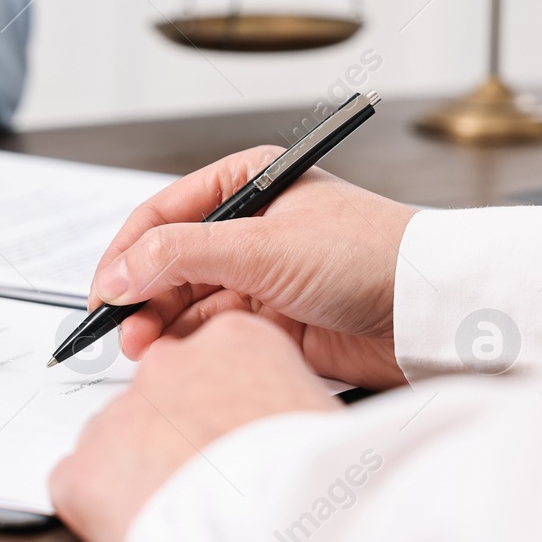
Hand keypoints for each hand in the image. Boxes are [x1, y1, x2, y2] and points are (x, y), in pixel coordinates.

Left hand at [50, 312, 339, 541]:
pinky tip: (141, 528)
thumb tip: (278, 420)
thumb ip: (284, 397)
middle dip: (177, 438)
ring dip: (141, 472)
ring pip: (117, 441)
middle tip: (209, 481)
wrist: (276, 527)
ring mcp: (118, 413)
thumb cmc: (316, 480)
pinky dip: (101, 508)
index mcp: (235, 341)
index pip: (212, 359)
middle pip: (162, 399)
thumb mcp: (322, 413)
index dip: (222, 407)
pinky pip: (79, 484)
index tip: (230, 436)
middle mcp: (169, 364)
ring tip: (182, 514)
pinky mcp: (82, 468)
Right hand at [93, 146, 416, 389]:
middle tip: (121, 333)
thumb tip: (119, 273)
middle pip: (169, 261)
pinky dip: (193, 344)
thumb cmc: (372, 255)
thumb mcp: (263, 247)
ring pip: (188, 300)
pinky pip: (216, 330)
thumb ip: (181, 256)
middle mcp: (251, 227)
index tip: (103, 294)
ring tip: (146, 351)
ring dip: (162, 324)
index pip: (162, 215)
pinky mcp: (276, 320)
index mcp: (248, 184)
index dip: (125, 255)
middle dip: (142, 296)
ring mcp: (262, 274)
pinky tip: (179, 357)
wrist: (438, 311)